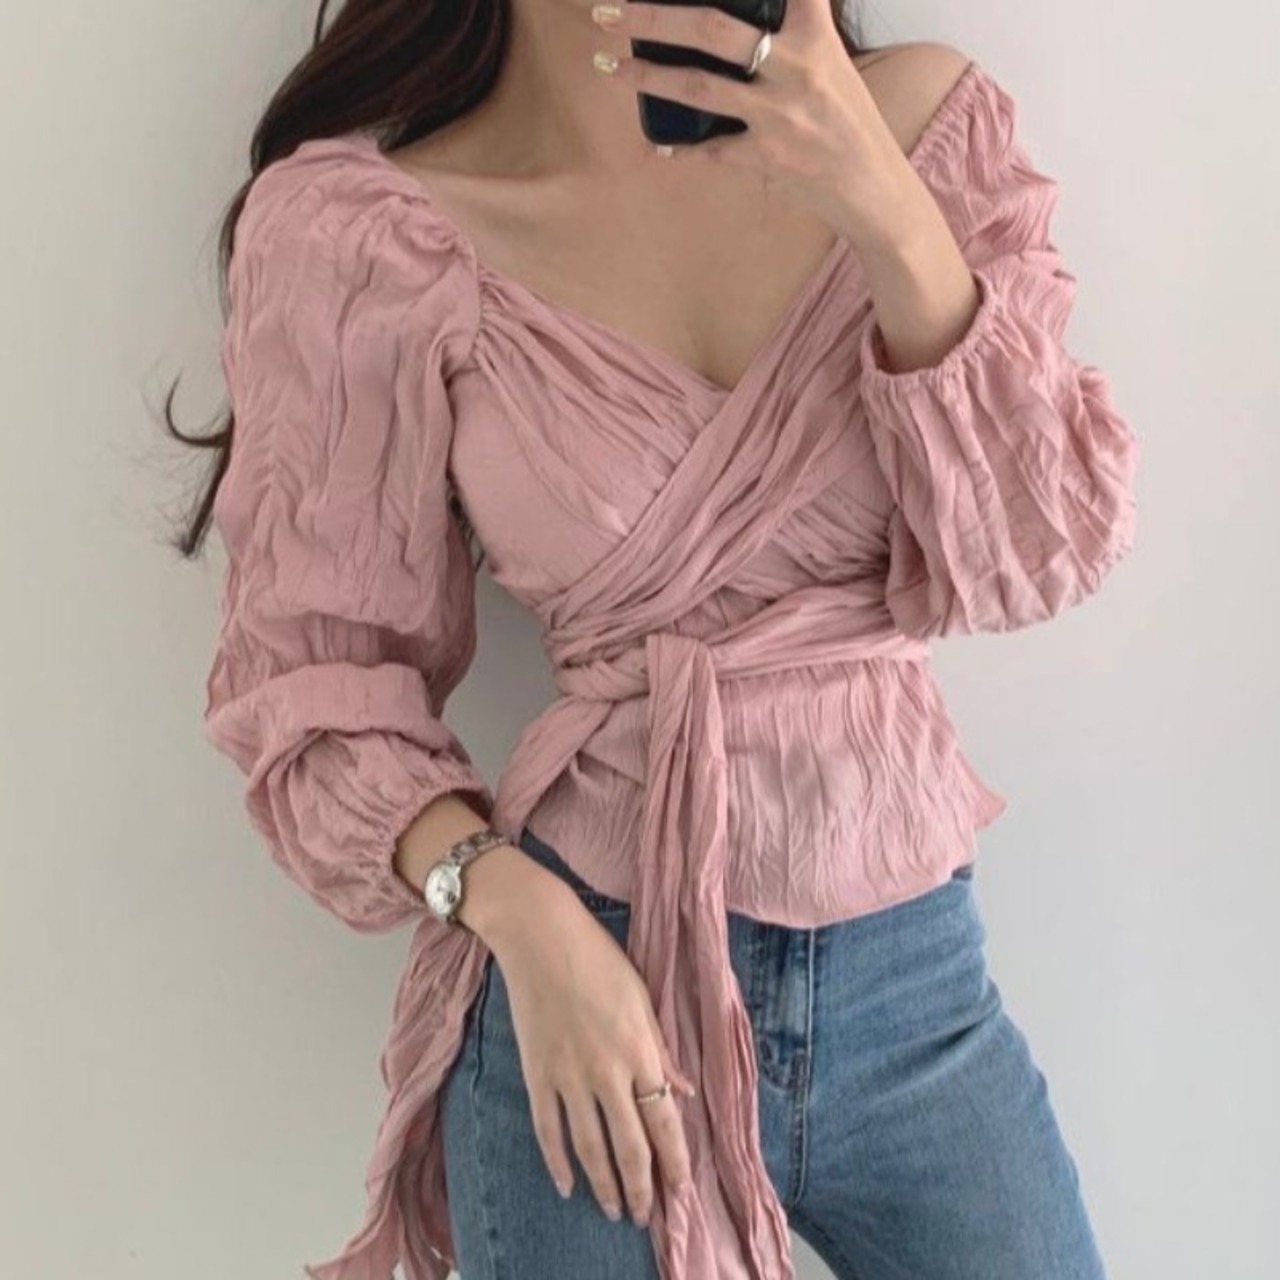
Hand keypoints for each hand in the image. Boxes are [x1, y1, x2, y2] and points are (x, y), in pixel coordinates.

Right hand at [487, 875, 696, 1225]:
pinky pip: (547, 1130)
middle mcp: (607, 1071)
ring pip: (589, 1148)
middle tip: (645, 1215)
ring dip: (604, 1186)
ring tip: (614, 1210)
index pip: (664, 1122)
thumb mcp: (642, 997)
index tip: (680, 1190)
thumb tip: (684, 1091)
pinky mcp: (535, 1073)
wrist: (540, 936)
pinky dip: (557, 1163)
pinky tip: (568, 1185)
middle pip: (629, 1147)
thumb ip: (661, 1049)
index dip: (674, 1162)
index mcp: (640, 1049)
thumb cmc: (597, 957)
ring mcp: (567, 1075)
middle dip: (641, 1188)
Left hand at [589, 0, 919, 248]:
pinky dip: (682, 149)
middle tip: (608, 10)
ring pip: (698, 87)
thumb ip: (793, 33)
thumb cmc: (847, 121)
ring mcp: (778, 115)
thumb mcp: (831, 62)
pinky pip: (710, 150)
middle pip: (710, 28)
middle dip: (652, 15)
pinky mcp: (767, 157)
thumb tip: (736, 25)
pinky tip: (660, 147)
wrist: (873, 187)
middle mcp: (795, 68)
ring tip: (611, 65)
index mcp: (815, 36)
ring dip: (647, 75)